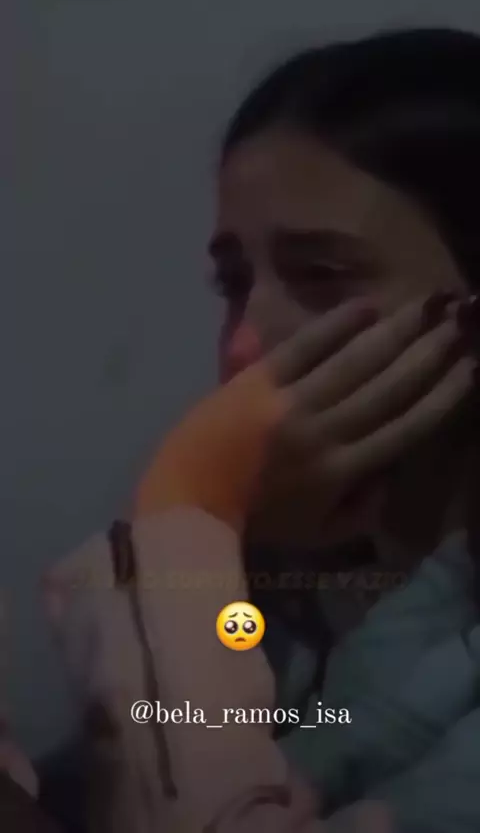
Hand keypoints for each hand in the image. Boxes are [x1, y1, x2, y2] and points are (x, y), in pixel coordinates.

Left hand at [135, 295, 471, 531]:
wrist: (188, 500)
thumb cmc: (255, 520)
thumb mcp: (317, 535)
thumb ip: (361, 510)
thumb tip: (392, 473)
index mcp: (343, 471)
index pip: (406, 427)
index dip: (444, 396)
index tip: (472, 367)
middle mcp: (326, 432)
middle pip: (390, 386)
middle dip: (432, 352)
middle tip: (462, 322)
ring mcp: (292, 402)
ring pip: (356, 362)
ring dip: (397, 331)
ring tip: (430, 306)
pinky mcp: (258, 380)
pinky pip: (304, 347)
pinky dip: (335, 326)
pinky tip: (365, 305)